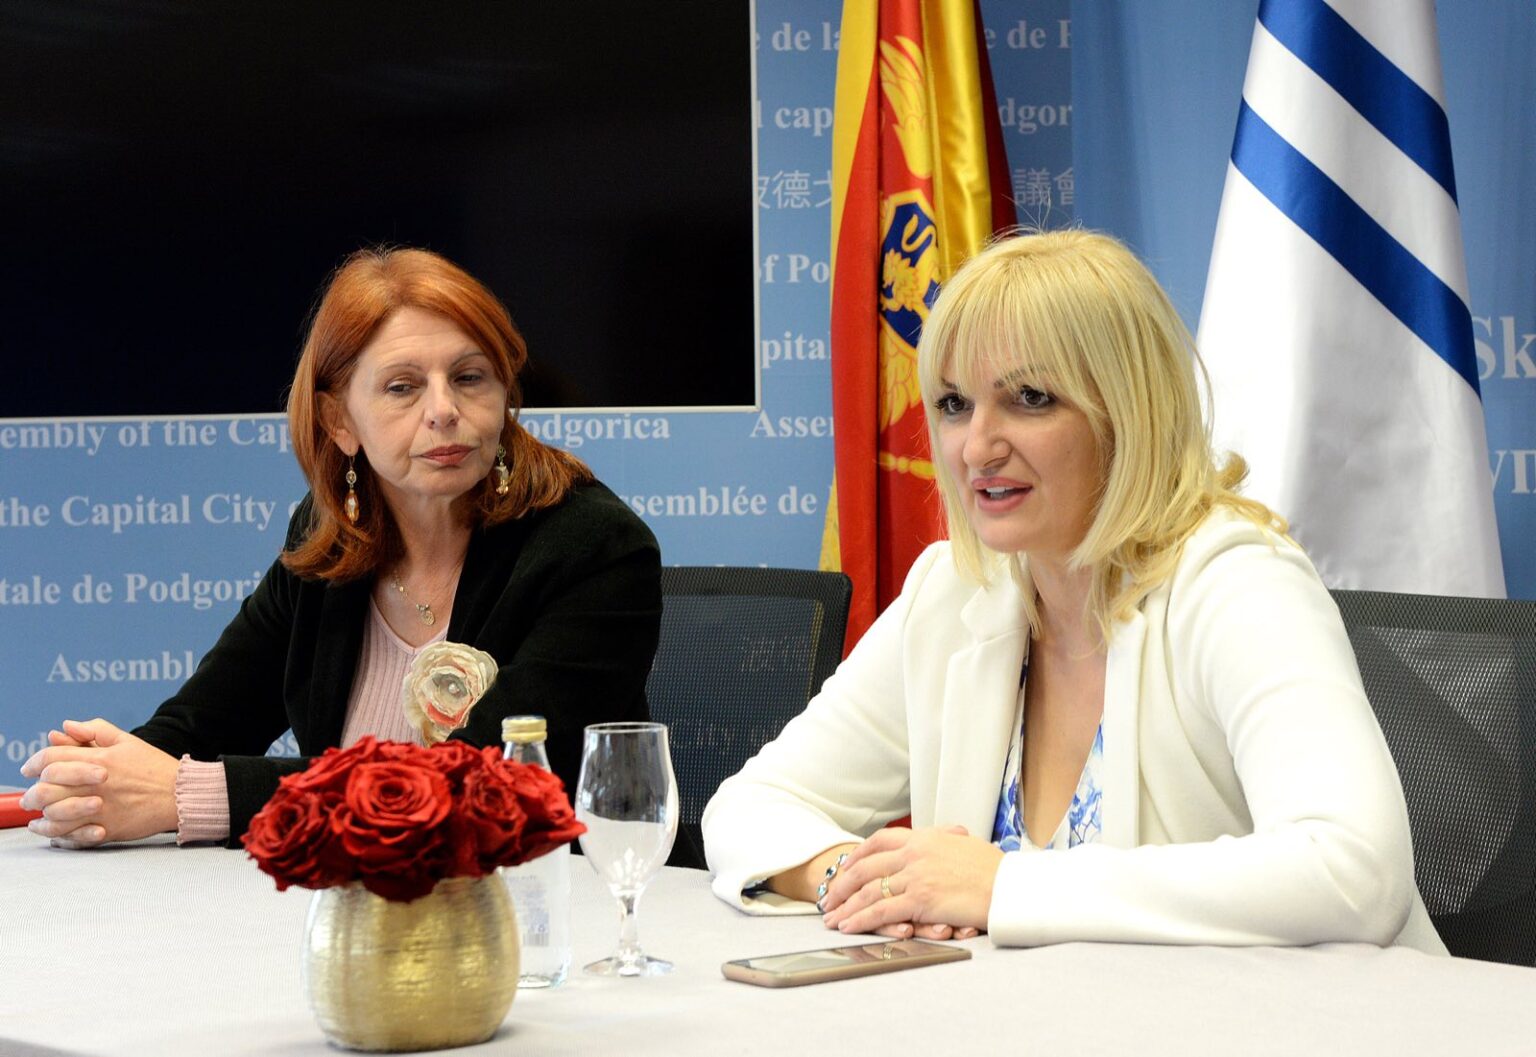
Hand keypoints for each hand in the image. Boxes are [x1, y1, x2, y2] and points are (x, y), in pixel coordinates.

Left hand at [19, 719, 178, 847]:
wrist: (180, 795)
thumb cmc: (154, 767)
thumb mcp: (128, 741)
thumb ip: (95, 730)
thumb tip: (66, 726)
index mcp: (99, 759)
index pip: (51, 758)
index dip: (34, 762)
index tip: (29, 768)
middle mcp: (94, 784)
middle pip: (45, 787)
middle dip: (32, 791)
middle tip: (31, 794)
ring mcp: (99, 808)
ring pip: (52, 813)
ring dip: (41, 814)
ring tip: (39, 813)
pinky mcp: (105, 828)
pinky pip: (69, 834)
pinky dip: (55, 833)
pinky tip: (52, 830)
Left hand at [819, 825, 1002, 937]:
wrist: (1010, 887)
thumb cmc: (994, 870)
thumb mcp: (966, 844)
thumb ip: (949, 839)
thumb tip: (949, 833)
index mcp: (925, 838)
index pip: (881, 840)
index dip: (858, 854)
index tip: (845, 865)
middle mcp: (915, 853)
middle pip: (866, 867)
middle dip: (842, 884)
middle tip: (829, 897)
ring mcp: (916, 876)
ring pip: (868, 890)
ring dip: (846, 906)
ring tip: (832, 917)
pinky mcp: (920, 900)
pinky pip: (881, 910)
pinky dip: (861, 919)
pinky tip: (849, 926)